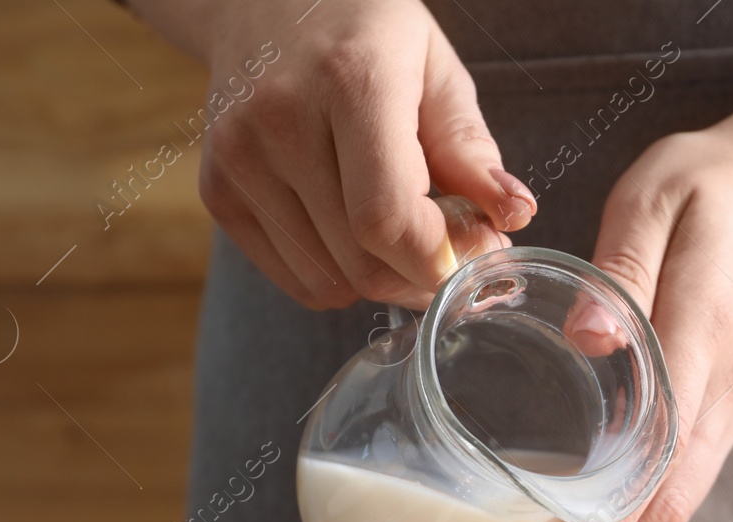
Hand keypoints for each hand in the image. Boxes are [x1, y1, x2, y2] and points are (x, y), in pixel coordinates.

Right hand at [162, 0, 536, 308]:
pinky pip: (298, 280)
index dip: (440, 258)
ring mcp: (239, 161)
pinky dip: (342, 278)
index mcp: (349, 81)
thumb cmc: (364, 32)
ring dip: (383, 280)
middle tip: (452, 251)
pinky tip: (357, 235)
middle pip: (362, 261)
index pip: (387, 218)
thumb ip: (471, 149)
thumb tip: (514, 215)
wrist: (260, 0)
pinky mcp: (219, 192)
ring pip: (331, 282)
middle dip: (422, 275)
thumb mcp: (435, 70)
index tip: (479, 251)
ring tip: (403, 233)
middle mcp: (280, 121)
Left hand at [501, 125, 732, 521]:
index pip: (656, 452)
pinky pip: (672, 490)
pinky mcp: (718, 414)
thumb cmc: (713, 188)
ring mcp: (726, 411)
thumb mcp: (658, 196)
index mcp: (702, 337)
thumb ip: (622, 266)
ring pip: (668, 513)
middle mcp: (722, 394)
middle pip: (663, 510)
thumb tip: (586, 337)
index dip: (608, 521)